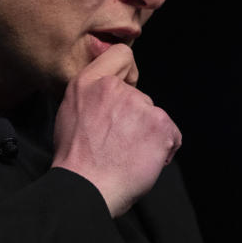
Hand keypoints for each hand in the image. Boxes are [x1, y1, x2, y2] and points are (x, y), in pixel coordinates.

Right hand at [51, 44, 180, 216]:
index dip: (127, 75)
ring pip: (153, 117)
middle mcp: (115, 88)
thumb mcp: (70, 111)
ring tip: (126, 155)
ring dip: (147, 135)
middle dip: (133, 118)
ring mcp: (140, 105)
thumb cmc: (76, 158)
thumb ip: (91, 92)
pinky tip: (142, 160)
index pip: (122, 55)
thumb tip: (109, 85)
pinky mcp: (160, 125)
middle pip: (139, 96)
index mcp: (90, 82)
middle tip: (116, 142)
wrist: (87, 188)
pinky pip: (171, 134)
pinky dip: (163, 149)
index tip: (123, 94)